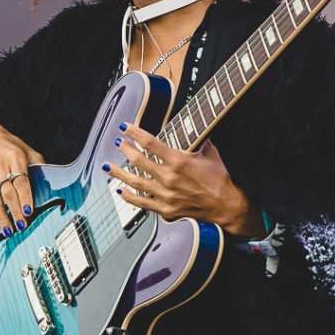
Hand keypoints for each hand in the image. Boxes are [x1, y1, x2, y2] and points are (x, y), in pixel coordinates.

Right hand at [0, 125, 44, 234]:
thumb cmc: (11, 147)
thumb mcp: (27, 151)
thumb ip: (38, 165)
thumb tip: (50, 183)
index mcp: (15, 158)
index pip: (21, 182)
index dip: (25, 198)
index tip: (28, 211)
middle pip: (8, 193)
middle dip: (15, 212)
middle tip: (21, 226)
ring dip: (1, 217)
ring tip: (8, 231)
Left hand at [106, 123, 265, 236]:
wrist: (226, 205)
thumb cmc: (220, 179)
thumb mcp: (210, 152)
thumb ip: (198, 139)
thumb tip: (194, 125)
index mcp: (179, 161)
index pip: (150, 143)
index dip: (134, 133)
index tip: (124, 127)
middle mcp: (169, 178)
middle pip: (139, 161)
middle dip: (125, 150)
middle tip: (118, 143)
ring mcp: (166, 195)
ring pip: (135, 182)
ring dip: (119, 173)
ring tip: (107, 166)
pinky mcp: (166, 209)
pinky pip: (142, 203)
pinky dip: (128, 197)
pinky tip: (119, 190)